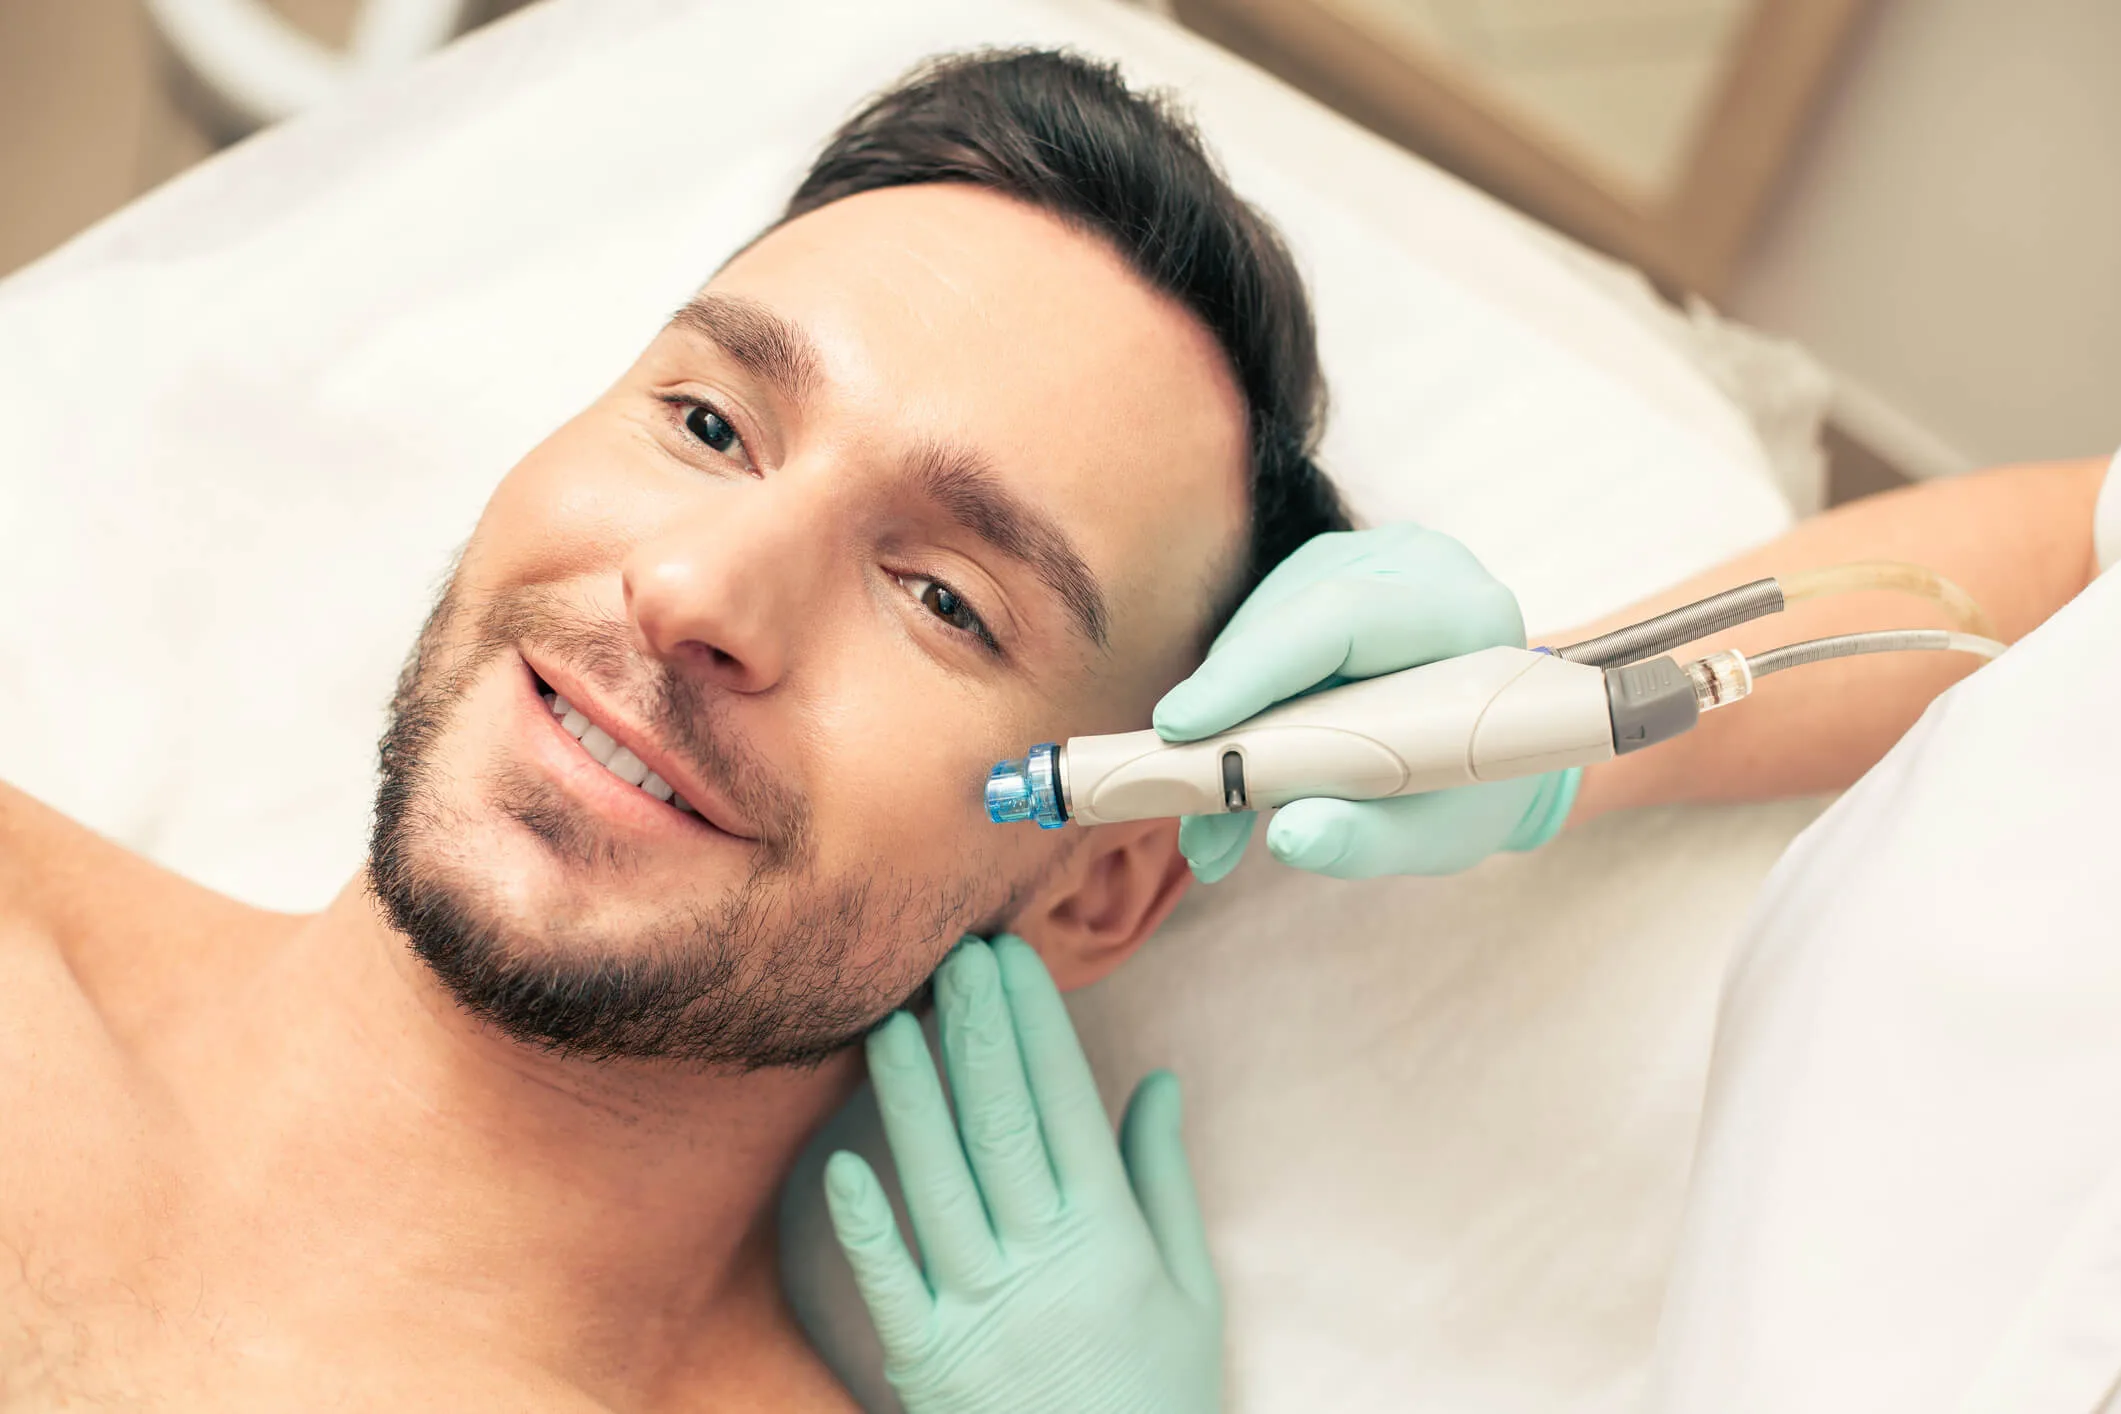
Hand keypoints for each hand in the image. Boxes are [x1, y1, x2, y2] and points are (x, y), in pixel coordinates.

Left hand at [824, 936, 1220, 1413]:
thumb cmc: (1157, 1392)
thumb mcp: (1190, 1288)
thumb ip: (1165, 1181)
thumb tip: (1158, 1080)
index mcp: (1111, 1239)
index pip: (1068, 1107)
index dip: (1037, 1028)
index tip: (1014, 961)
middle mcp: (1045, 1264)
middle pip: (1004, 1127)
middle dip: (977, 1035)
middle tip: (952, 957)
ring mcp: (983, 1313)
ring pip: (939, 1184)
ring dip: (912, 1100)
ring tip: (889, 1025)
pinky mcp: (928, 1363)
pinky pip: (890, 1282)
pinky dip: (866, 1224)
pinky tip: (840, 1161)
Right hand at [1154, 523, 1579, 879]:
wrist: (1491, 752)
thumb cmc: (1470, 795)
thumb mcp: (1433, 837)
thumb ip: (1366, 841)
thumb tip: (1290, 837)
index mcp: (1464, 614)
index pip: (1340, 620)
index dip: (1252, 673)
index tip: (1181, 729)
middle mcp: (1415, 565)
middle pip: (1283, 626)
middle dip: (1223, 717)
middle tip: (1186, 805)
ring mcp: (1365, 559)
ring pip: (1254, 631)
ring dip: (1221, 720)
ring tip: (1216, 819)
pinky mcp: (1323, 574)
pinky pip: (1252, 636)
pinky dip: (1231, 705)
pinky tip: (1232, 768)